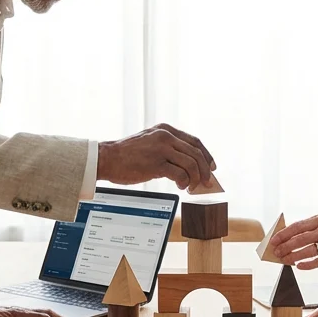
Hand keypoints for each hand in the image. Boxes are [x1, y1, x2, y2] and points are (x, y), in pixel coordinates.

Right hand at [97, 123, 215, 189]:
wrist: (106, 159)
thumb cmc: (126, 155)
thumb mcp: (150, 143)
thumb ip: (168, 149)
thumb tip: (188, 166)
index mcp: (165, 129)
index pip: (195, 141)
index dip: (207, 155)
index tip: (212, 167)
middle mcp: (165, 136)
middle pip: (196, 153)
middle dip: (205, 170)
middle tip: (206, 182)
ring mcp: (161, 149)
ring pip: (191, 164)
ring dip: (195, 178)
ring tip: (190, 186)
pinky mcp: (156, 163)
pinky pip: (180, 174)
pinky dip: (184, 182)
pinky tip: (180, 186)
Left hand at [270, 214, 317, 268]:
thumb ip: (305, 227)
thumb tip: (285, 237)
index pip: (297, 227)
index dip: (284, 234)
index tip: (273, 241)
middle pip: (301, 239)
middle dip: (286, 246)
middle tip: (276, 252)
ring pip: (309, 251)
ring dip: (294, 256)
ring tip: (284, 260)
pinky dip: (308, 264)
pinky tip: (298, 266)